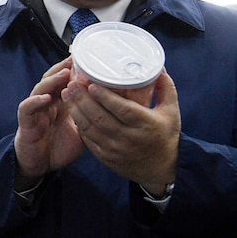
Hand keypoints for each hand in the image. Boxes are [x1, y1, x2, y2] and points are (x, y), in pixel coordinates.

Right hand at [14, 58, 84, 188]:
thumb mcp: (83, 130)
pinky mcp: (26, 122)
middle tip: (76, 58)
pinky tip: (45, 98)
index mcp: (60, 103)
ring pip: (40, 89)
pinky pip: (27, 108)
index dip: (75, 69)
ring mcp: (35, 111)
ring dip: (51, 81)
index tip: (89, 57)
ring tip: (64, 74)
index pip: (66, 81)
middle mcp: (46, 103)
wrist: (40, 165)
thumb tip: (118, 111)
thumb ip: (93, 118)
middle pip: (52, 79)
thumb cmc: (60, 146)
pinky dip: (35, 102)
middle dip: (63, 68)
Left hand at [62, 68, 180, 194]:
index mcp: (146, 125)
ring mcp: (115, 149)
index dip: (105, 97)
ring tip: (66, 93)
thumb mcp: (171, 112)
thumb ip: (165, 89)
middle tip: (72, 84)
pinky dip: (79, 125)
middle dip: (83, 99)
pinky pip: (88, 140)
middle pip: (101, 118)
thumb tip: (158, 68)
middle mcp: (129, 138)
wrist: (161, 169)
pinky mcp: (106, 157)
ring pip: (90, 128)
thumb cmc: (165, 136)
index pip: (122, 109)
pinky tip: (72, 111)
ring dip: (76, 110)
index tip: (91, 84)